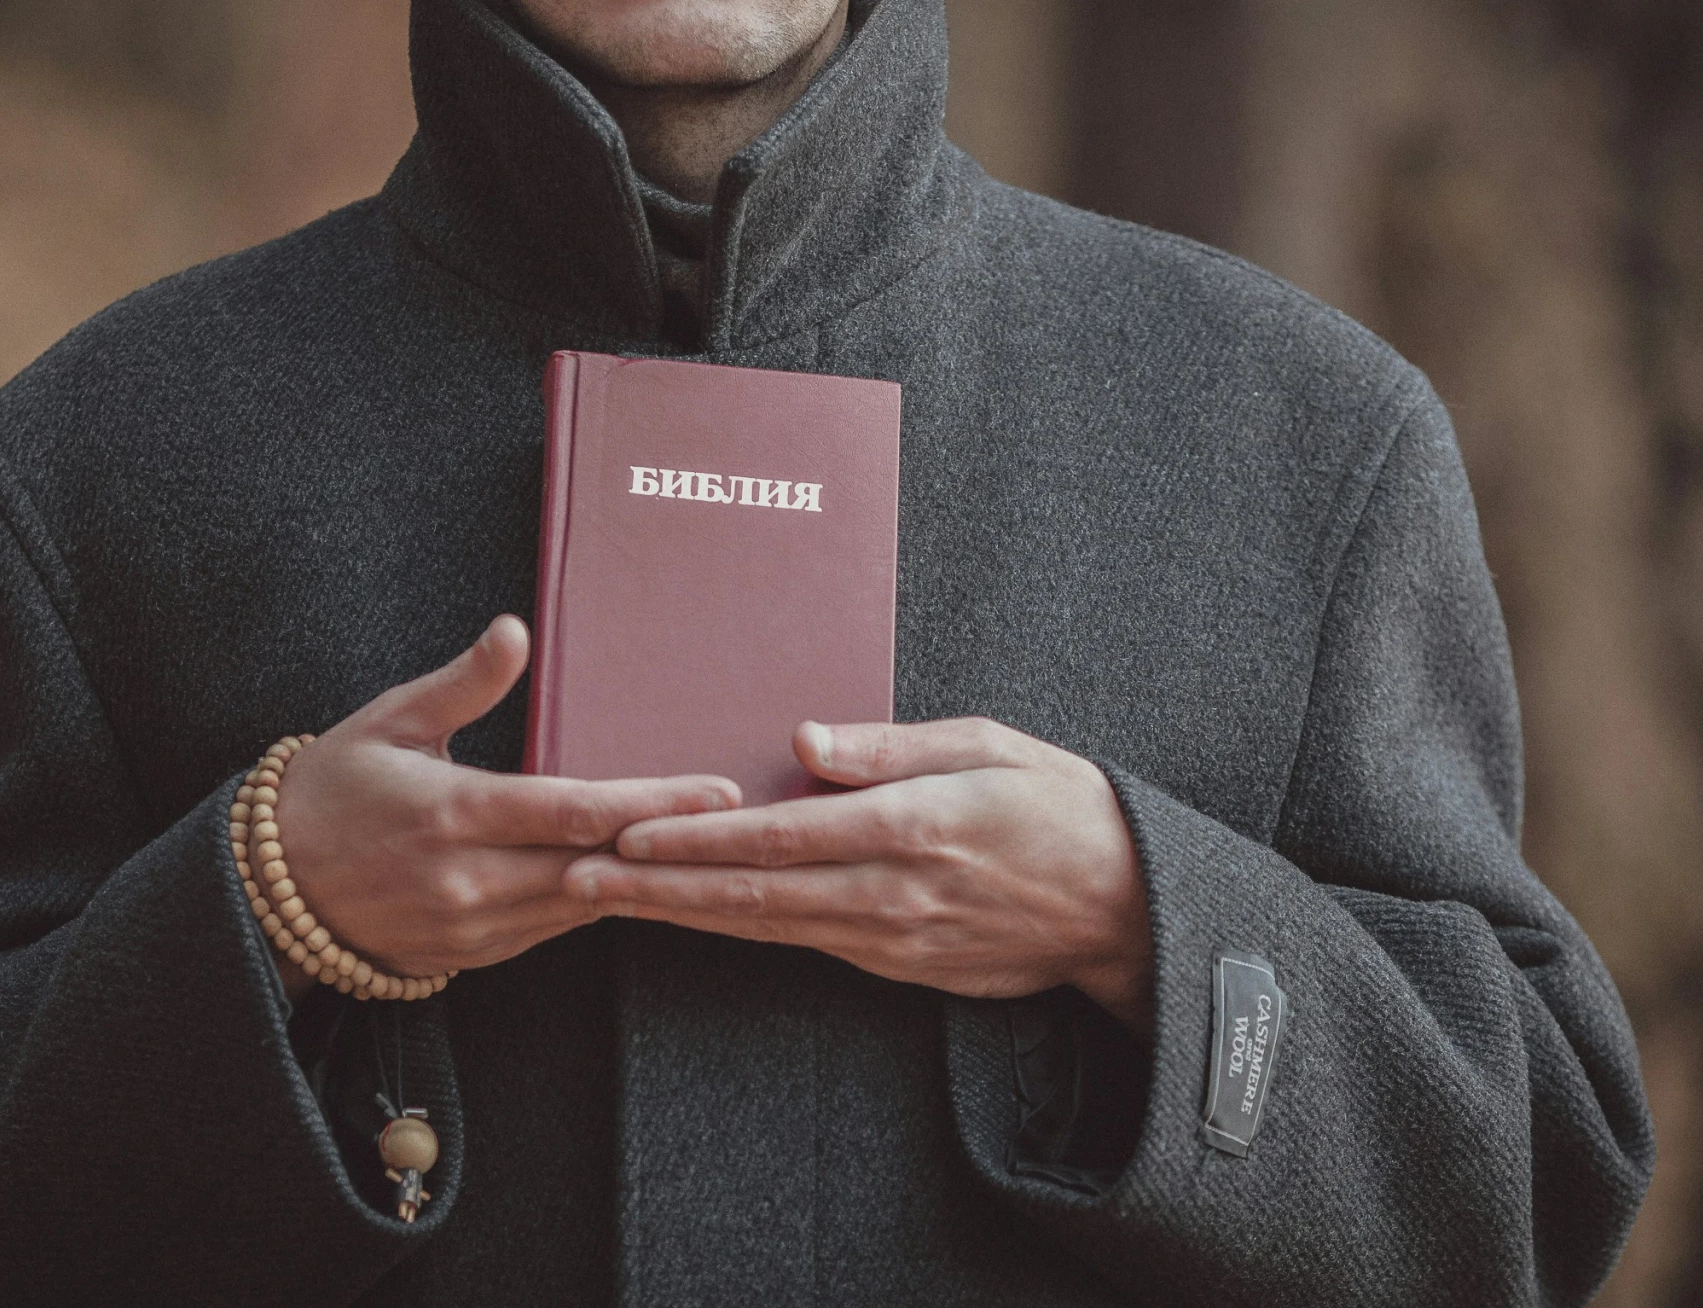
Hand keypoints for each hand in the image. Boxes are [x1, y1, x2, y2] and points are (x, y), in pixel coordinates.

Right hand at [269, 614, 738, 993]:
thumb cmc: (332, 788)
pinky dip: (599, 904)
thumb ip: (464, 682)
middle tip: (742, 823)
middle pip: (596, 864)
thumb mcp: (390, 720)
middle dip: (671, 846)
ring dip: (645, 881)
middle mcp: (468, 878)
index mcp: (452, 812)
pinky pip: (554, 929)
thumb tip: (517, 631)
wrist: (267, 890)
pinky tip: (642, 881)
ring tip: (711, 852)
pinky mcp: (472, 954)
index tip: (714, 791)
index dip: (652, 804)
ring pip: (582, 905)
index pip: (574, 810)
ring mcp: (471, 925)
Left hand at [566, 718, 1152, 1031]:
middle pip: (752, 892)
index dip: (699, 835)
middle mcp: (891, 892)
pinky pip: (801, 944)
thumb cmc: (1058, 805)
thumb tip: (803, 737)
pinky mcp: (897, 965)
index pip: (781, 833)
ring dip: (682, 914)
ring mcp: (892, 938)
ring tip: (608, 899)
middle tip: (578, 875)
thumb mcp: (989, 746)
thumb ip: (891, 745)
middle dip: (659, 885)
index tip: (631, 830)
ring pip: (766, 927)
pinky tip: (691, 915)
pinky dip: (738, 930)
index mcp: (912, 825)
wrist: (1124, 907)